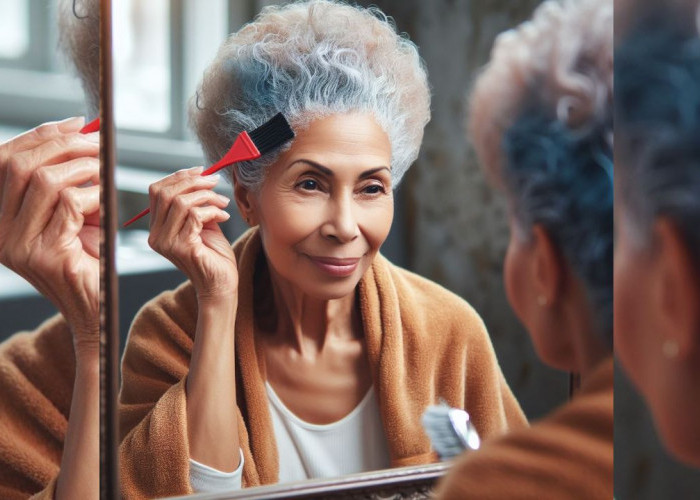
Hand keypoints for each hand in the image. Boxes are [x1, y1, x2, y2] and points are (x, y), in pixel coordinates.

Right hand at [0, 117, 99, 358]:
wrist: (95, 306)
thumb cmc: (86, 255)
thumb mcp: (70, 209)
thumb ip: (65, 174)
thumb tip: (77, 126)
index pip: (4, 160)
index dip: (40, 135)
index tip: (76, 123)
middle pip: (21, 165)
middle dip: (64, 146)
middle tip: (97, 145)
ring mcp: (18, 246)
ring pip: (46, 181)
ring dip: (83, 169)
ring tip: (104, 174)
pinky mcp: (45, 255)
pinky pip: (69, 205)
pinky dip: (93, 196)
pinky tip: (104, 204)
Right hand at [148, 166, 237, 300]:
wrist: (221, 284)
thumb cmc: (214, 255)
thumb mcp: (202, 223)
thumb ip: (196, 203)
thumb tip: (202, 176)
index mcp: (157, 227)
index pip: (157, 191)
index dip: (179, 176)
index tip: (201, 171)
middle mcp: (156, 235)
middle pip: (166, 193)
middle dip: (193, 182)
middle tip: (215, 182)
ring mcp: (167, 242)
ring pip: (182, 202)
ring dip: (207, 197)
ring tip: (223, 203)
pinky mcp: (182, 247)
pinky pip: (196, 216)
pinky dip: (213, 210)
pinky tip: (224, 216)